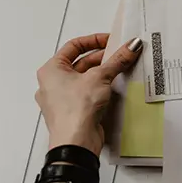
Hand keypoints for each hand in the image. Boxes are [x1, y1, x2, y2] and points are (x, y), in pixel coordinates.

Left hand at [35, 33, 142, 155]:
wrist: (75, 142)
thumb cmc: (74, 111)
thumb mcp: (100, 77)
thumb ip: (117, 60)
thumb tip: (130, 47)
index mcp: (51, 70)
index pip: (73, 46)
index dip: (94, 40)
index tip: (111, 40)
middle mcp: (53, 83)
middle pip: (81, 62)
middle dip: (103, 58)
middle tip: (121, 54)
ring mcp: (63, 99)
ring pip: (86, 79)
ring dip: (103, 73)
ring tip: (121, 69)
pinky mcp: (74, 111)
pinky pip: (88, 93)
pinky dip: (101, 88)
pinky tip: (114, 87)